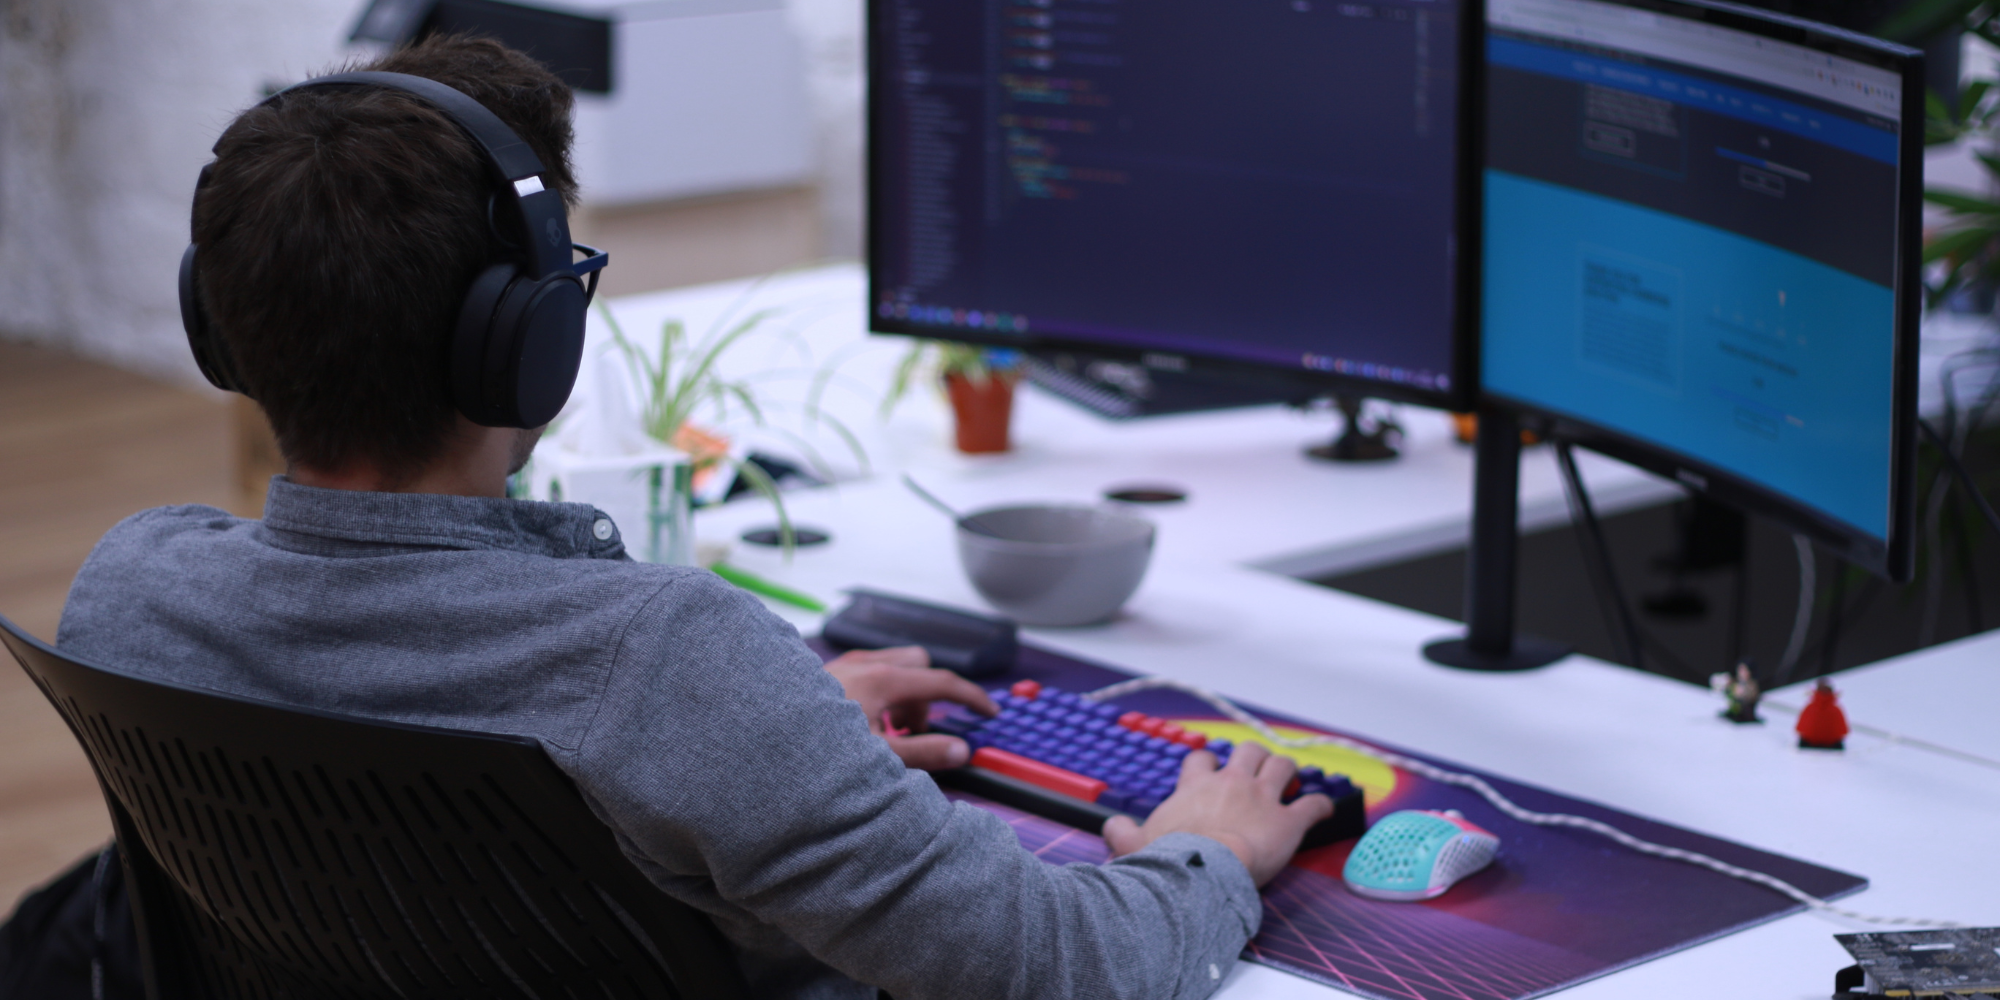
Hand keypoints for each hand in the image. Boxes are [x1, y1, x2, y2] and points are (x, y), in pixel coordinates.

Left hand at [824, 647, 997, 769]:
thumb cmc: (816, 750)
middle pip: (920, 665)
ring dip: (903, 695)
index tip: (990, 712)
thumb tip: (961, 751)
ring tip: (886, 734)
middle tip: (915, 732)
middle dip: (928, 696)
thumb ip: (924, 753)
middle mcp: (866, 664)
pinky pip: (869, 672)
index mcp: (883, 680)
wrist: (760, 738)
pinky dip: (880, 694)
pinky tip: (861, 726)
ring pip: (893, 666)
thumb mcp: (878, 758)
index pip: (943, 681)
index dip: (972, 697)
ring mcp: (845, 665)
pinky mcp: (827, 673)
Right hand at [1101, 741, 1332, 885]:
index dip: (1209, 762)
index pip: (1202, 759)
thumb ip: (1122, 833)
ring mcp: (1262, 798)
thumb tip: (1111, 828)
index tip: (1212, 770)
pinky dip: (1321, 805)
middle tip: (1258, 770)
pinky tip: (1324, 807)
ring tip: (1290, 778)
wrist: (1202, 871)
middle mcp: (1231, 783)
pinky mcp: (1288, 821)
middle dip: (1255, 756)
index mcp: (1196, 786)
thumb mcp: (1135, 844)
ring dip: (1287, 769)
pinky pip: (1313, 804)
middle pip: (1249, 751)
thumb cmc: (1168, 858)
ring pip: (1282, 765)